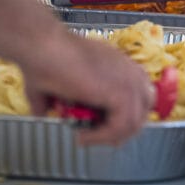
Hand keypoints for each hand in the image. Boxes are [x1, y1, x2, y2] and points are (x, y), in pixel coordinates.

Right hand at [22, 29, 152, 145]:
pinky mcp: (122, 94)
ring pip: (133, 123)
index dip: (124, 116)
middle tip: (95, 136)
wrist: (43, 47)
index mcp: (121, 66)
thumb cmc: (44, 59)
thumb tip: (42, 114)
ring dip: (108, 136)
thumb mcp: (55, 81)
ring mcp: (129, 82)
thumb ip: (55, 99)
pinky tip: (82, 135)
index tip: (103, 127)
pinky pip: (121, 127)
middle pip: (142, 112)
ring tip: (85, 136)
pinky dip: (101, 137)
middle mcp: (130, 72)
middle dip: (120, 130)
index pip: (141, 96)